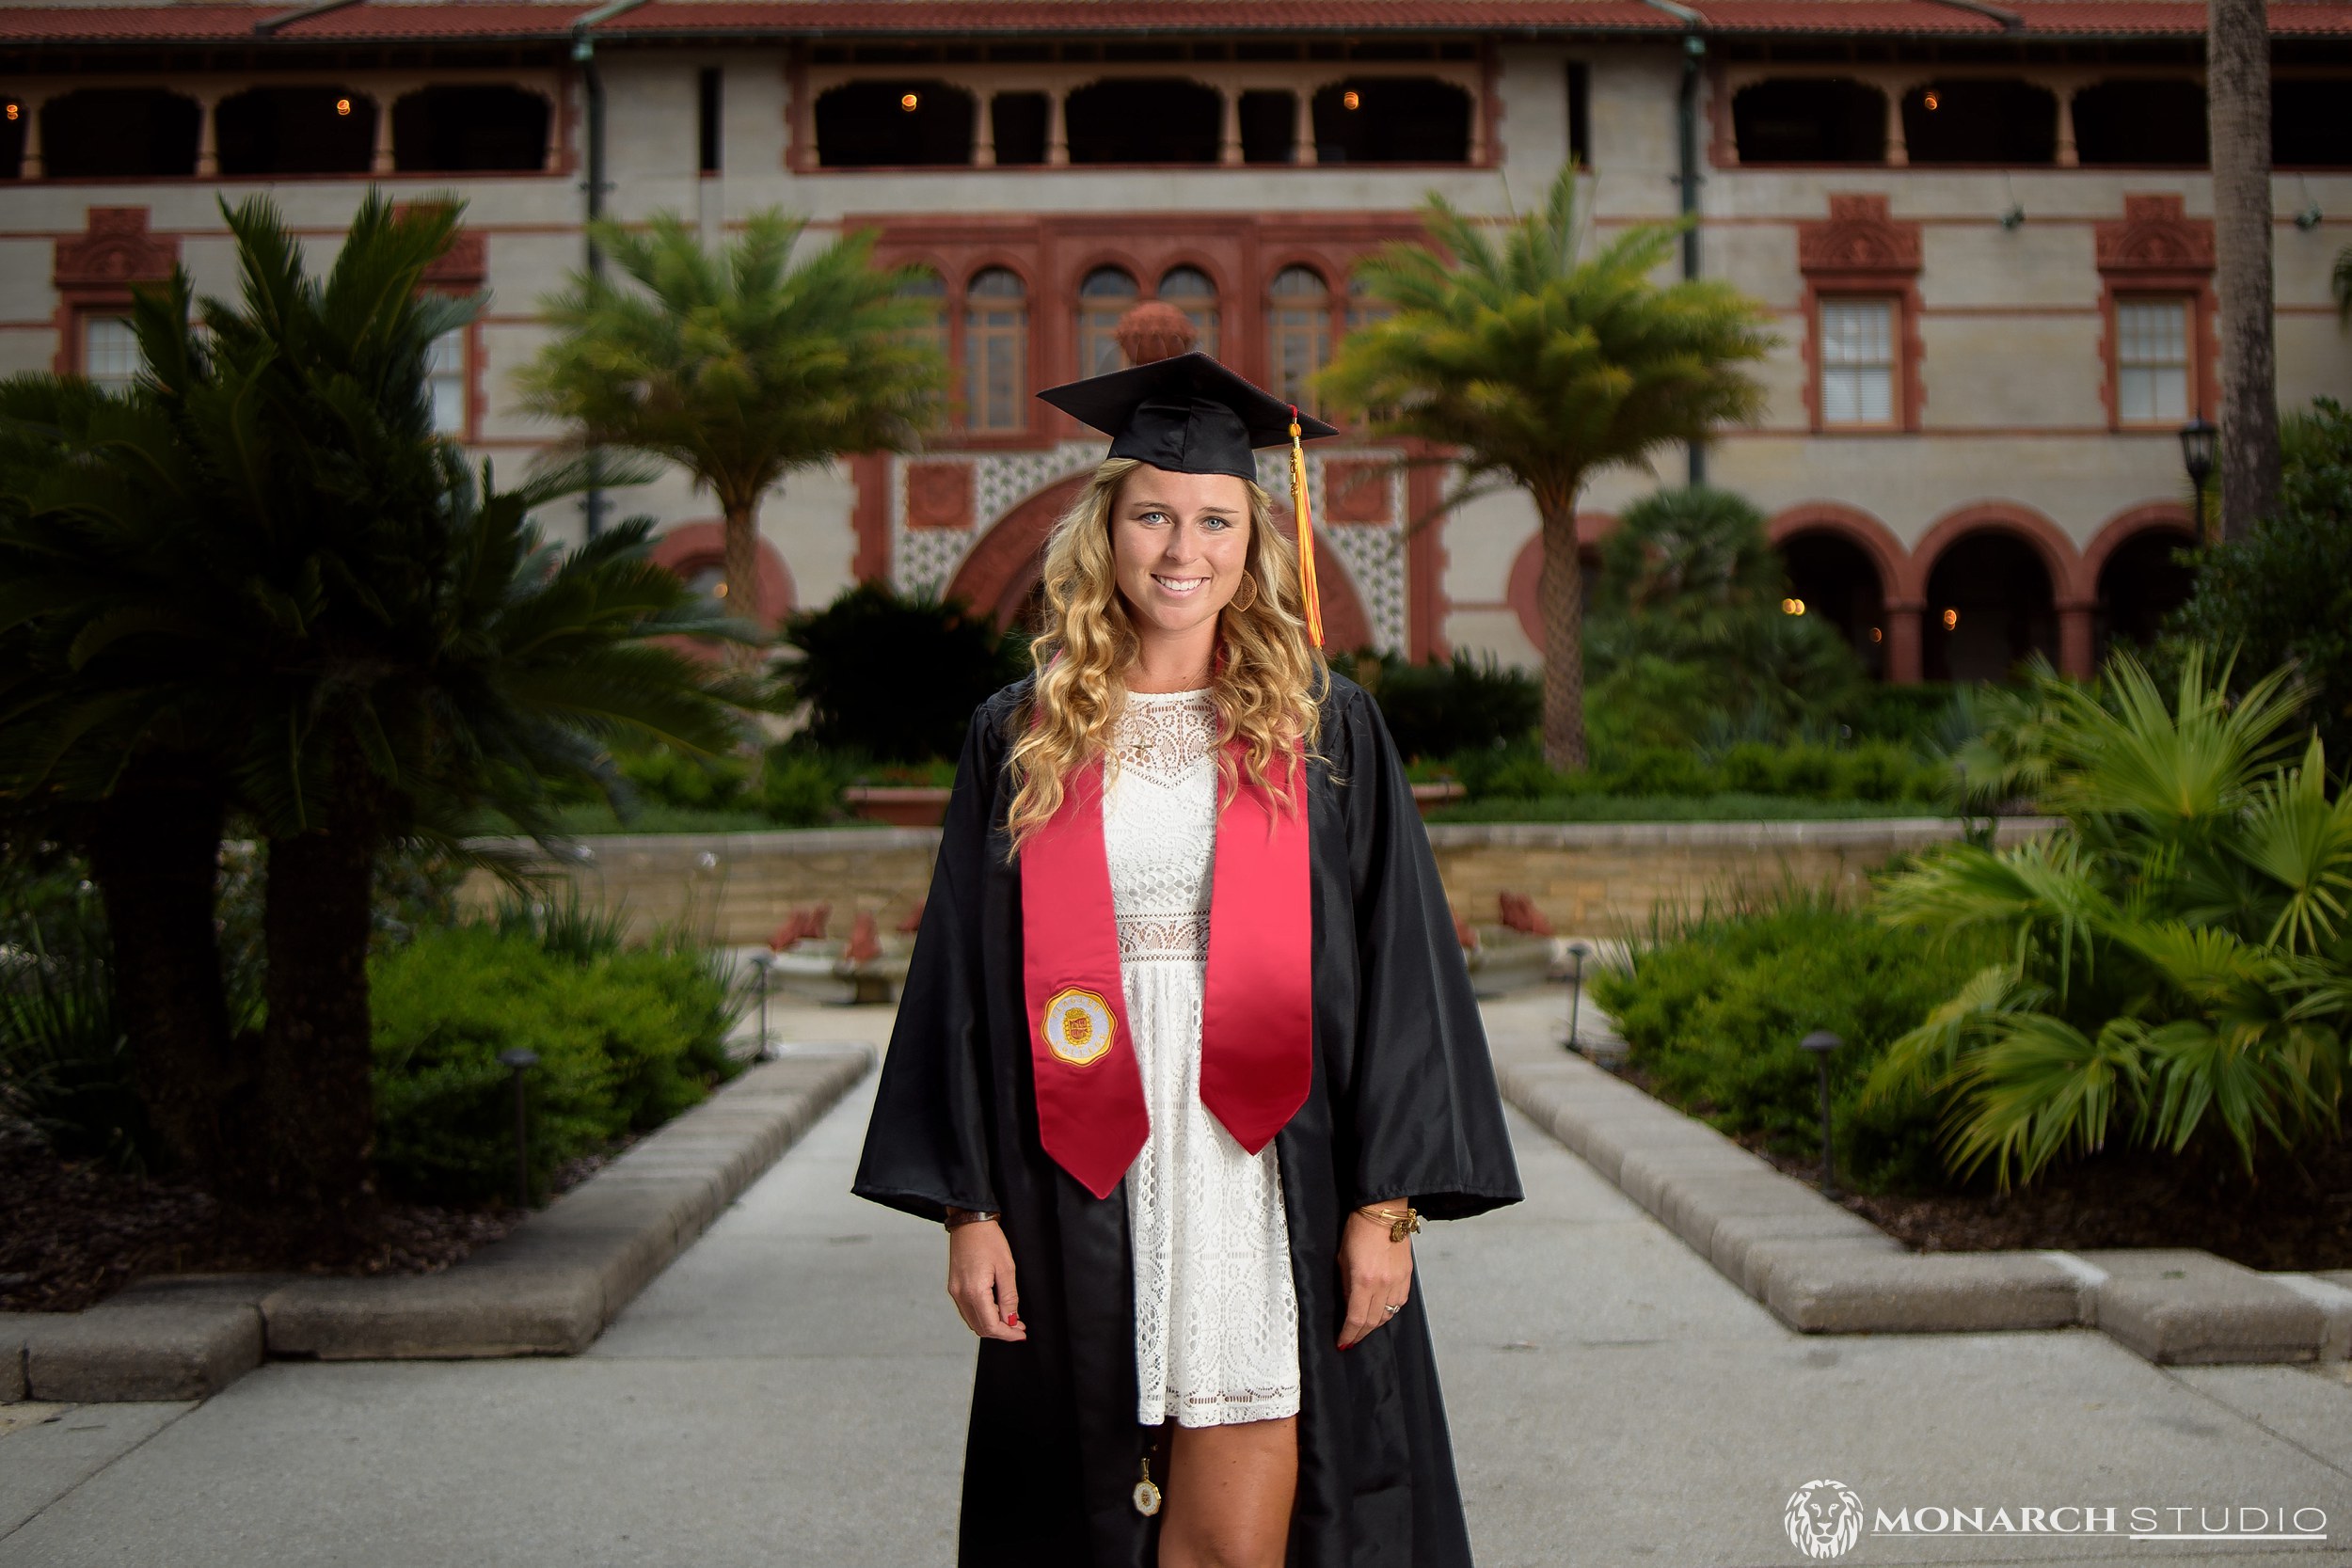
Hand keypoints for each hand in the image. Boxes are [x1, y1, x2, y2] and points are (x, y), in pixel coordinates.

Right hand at [946, 1217, 1024, 1340]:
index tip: (1022, 1333)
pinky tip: (996, 1309)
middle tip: (1019, 1327)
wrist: (969, 1222)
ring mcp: (955, 1292)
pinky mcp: (954, 1287)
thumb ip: (1009, 1297)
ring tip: (1010, 1319)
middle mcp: (961, 1295)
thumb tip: (1011, 1320)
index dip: (1008, 1334)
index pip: (991, 1326)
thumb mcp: (1006, 1268)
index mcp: (974, 1291)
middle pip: (980, 1328)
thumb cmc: (989, 1240)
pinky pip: (968, 1311)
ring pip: (973, 1321)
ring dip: (992, 1325)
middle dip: (1001, 1332)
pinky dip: (982, 1316)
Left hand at [1336, 1206, 1413, 1350]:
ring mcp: (1397, 1281)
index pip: (1356, 1318)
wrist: (1383, 1212)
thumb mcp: (1342, 1259)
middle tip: (1351, 1339)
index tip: (1342, 1342)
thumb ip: (1345, 1286)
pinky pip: (1399, 1303)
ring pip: (1387, 1315)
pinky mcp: (1407, 1276)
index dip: (1349, 1334)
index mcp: (1363, 1280)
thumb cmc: (1358, 1230)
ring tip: (1363, 1327)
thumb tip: (1347, 1306)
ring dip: (1374, 1324)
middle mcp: (1383, 1284)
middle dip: (1360, 1334)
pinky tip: (1380, 1311)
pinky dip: (1389, 1311)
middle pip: (1372, 1321)